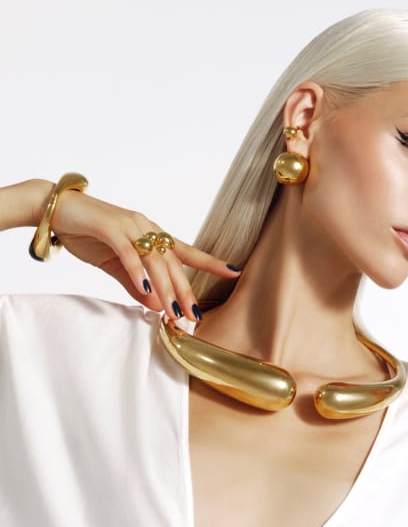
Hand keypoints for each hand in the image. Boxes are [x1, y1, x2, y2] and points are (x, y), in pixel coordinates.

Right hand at [48, 188, 239, 318]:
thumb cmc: (87, 234)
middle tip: (194, 317)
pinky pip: (128, 252)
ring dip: (165, 287)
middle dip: (184, 291)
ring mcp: (129, 226)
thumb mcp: (115, 265)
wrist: (54, 209)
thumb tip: (156, 306)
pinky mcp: (110, 227)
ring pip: (154, 260)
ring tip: (173, 311)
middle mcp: (146, 227)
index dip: (210, 261)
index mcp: (151, 235)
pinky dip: (138, 271)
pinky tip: (145, 290)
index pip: (186, 251)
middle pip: (172, 263)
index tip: (234, 272)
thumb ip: (135, 285)